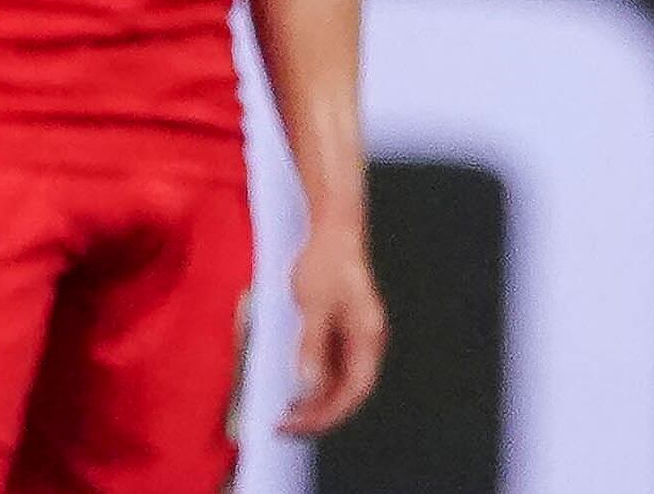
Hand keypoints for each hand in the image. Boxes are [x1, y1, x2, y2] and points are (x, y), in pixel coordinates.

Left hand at [281, 216, 387, 436]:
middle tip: (286, 424)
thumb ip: (313, 347)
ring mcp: (356, 336)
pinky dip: (315, 381)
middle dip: (319, 413)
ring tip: (288, 410)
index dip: (325, 414)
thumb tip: (309, 385)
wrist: (334, 229)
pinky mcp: (344, 329)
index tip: (295, 424)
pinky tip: (295, 385)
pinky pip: (333, 366)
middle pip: (349, 392)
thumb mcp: (314, 306)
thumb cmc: (327, 262)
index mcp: (367, 336)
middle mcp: (367, 341)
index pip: (353, 392)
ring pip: (341, 381)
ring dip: (316, 400)